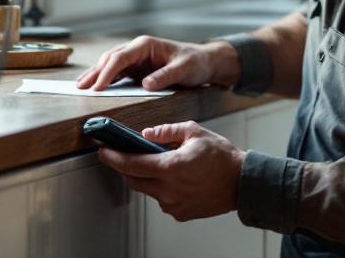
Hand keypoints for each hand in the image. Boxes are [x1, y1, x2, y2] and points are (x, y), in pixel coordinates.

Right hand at [76, 36, 237, 91]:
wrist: (204, 62)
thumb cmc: (195, 62)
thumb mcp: (184, 69)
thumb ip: (165, 76)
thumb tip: (146, 84)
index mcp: (146, 45)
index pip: (120, 57)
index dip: (107, 72)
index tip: (97, 86)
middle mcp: (137, 49)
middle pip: (110, 59)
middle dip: (95, 73)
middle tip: (82, 88)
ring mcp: (136, 58)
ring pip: (110, 64)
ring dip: (95, 75)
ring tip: (81, 87)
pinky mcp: (137, 68)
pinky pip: (116, 72)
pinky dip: (104, 78)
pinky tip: (95, 86)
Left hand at [97, 121, 244, 220]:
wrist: (241, 183)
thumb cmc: (222, 158)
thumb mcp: (195, 132)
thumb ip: (167, 131)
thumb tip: (147, 134)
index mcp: (170, 168)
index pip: (132, 164)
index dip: (114, 158)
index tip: (103, 151)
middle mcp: (168, 190)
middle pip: (134, 180)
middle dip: (125, 167)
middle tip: (122, 155)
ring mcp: (173, 204)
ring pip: (147, 190)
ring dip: (146, 177)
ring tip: (158, 163)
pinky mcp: (180, 213)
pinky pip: (161, 199)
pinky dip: (161, 187)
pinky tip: (174, 177)